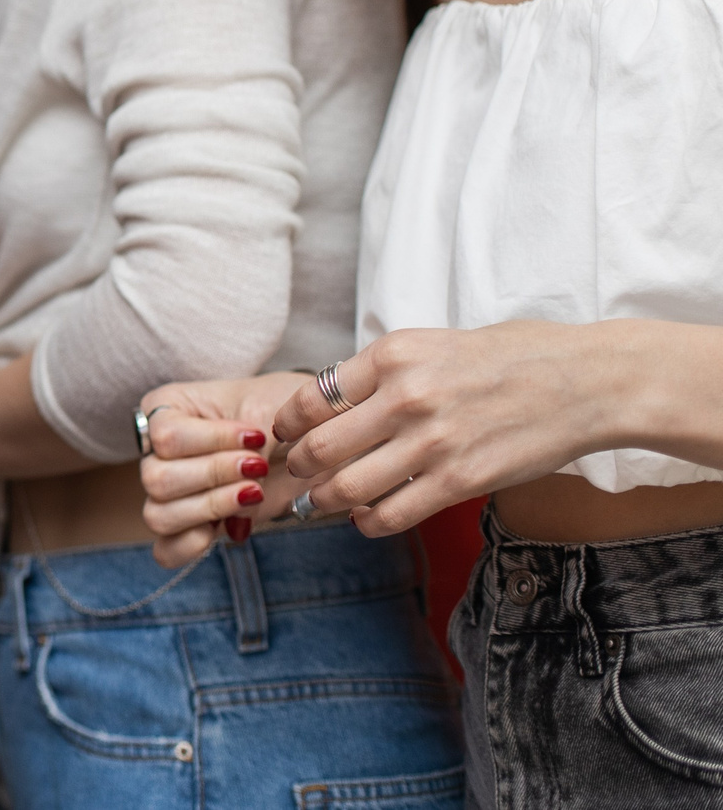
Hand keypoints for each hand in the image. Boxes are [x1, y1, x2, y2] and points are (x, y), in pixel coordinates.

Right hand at [136, 373, 310, 567]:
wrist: (304, 432)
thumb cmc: (279, 409)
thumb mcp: (269, 412)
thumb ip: (250, 448)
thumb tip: (242, 499)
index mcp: (164, 409)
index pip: (166, 436)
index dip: (212, 441)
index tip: (255, 436)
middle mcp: (157, 452)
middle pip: (158, 479)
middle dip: (215, 475)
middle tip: (258, 466)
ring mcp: (171, 491)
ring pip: (158, 515)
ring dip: (210, 507)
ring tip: (252, 494)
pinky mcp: (190, 524)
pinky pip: (166, 550)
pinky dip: (190, 546)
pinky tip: (224, 530)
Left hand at [274, 323, 616, 537]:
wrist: (583, 381)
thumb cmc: (508, 357)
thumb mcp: (431, 344)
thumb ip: (383, 372)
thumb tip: (333, 401)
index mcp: (391, 355)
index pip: (311, 397)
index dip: (287, 424)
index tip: (282, 435)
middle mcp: (404, 397)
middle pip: (319, 446)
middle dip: (297, 466)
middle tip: (295, 472)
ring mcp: (432, 442)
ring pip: (348, 486)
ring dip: (324, 500)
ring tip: (321, 502)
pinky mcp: (460, 481)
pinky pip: (392, 513)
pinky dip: (368, 522)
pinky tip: (365, 518)